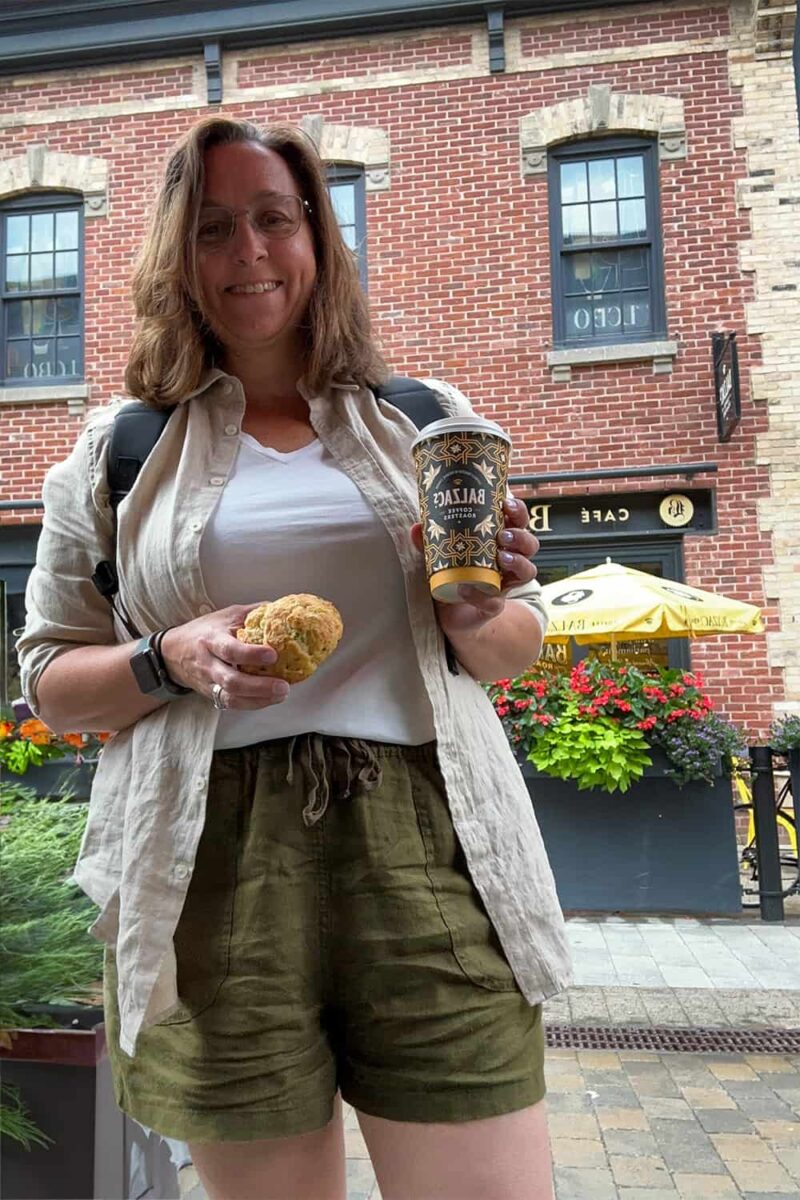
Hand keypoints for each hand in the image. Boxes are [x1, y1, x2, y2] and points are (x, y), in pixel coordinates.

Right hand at [159, 606, 289, 709]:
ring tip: (281, 695)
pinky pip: (231, 704)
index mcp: (212, 639)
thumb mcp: (227, 615)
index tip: (272, 655)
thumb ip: (253, 613)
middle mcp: (208, 663)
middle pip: (231, 681)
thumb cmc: (205, 630)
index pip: (230, 649)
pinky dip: (252, 704)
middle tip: (284, 686)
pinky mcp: (211, 694)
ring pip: (231, 697)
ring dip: (259, 700)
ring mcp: (209, 682)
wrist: (173, 652)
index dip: (251, 654)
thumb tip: (283, 610)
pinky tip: (269, 699)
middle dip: (259, 686)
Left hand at [411, 497, 538, 637]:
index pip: (518, 522)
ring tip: (502, 557)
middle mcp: (509, 562)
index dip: (517, 511)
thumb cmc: (452, 575)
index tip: (505, 504)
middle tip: (503, 535)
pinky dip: (480, 596)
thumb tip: (417, 528)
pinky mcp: (493, 606)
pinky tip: (465, 589)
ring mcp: (505, 584)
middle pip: (530, 544)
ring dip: (518, 562)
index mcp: (500, 542)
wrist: (451, 613)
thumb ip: (429, 541)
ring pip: (528, 571)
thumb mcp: (440, 554)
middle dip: (521, 536)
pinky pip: (495, 603)